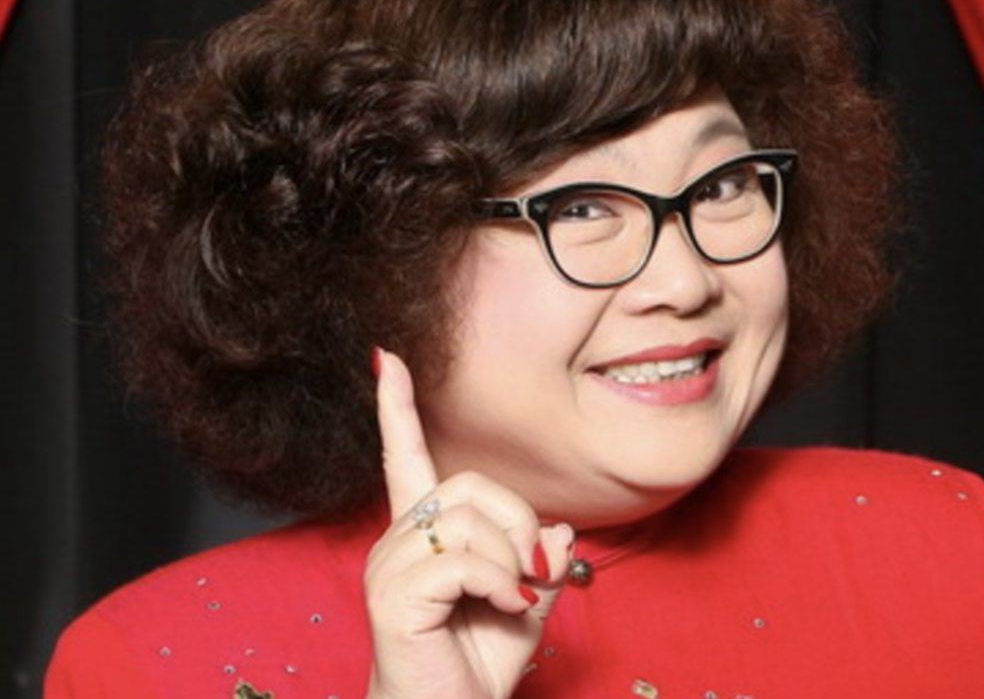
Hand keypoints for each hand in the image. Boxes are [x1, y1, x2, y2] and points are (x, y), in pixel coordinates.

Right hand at [364, 349, 573, 698]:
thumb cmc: (479, 662)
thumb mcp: (524, 601)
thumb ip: (538, 557)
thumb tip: (557, 525)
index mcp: (424, 534)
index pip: (407, 457)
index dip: (397, 408)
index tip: (387, 359)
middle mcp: (399, 539)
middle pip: (470, 485)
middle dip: (517, 522)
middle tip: (532, 571)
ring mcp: (390, 565)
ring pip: (468, 518)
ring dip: (511, 557)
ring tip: (516, 595)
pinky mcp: (392, 595)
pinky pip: (462, 557)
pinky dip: (499, 579)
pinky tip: (506, 603)